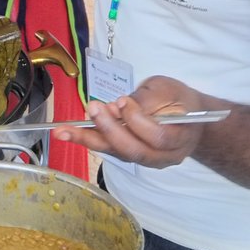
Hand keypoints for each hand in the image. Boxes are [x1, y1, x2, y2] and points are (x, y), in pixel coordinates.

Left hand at [54, 76, 206, 167]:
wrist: (185, 117)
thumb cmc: (178, 100)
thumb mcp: (167, 89)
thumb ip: (146, 98)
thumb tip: (117, 107)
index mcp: (181, 138)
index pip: (159, 136)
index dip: (138, 120)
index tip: (122, 101)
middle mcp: (163, 156)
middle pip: (134, 150)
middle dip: (109, 129)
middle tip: (92, 108)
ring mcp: (146, 160)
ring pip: (117, 153)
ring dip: (89, 139)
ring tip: (64, 130)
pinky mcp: (130, 157)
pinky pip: (109, 150)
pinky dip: (89, 140)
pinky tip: (69, 133)